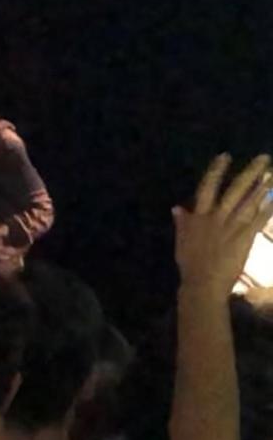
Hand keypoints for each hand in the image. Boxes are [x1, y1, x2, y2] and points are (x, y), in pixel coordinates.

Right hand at [173, 154, 272, 297]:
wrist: (202, 283)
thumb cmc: (190, 264)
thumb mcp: (181, 241)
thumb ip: (182, 223)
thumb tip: (176, 207)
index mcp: (198, 217)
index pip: (207, 188)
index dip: (216, 171)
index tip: (225, 156)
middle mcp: (215, 218)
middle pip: (234, 191)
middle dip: (249, 173)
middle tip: (263, 158)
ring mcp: (231, 228)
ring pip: (248, 203)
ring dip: (261, 187)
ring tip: (272, 173)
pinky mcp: (244, 239)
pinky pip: (258, 221)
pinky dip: (267, 208)